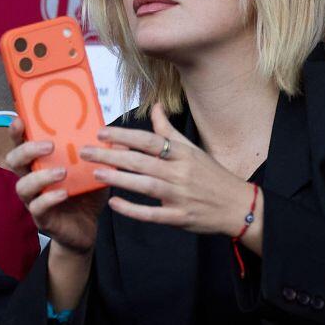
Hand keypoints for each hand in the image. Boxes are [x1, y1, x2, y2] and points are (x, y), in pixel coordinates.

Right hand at [6, 116, 106, 253]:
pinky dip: (49, 198)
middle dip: (27, 150)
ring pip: (22, 186)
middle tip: (49, 146)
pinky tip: (64, 193)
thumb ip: (101, 156)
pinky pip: (37, 207)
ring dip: (41, 176)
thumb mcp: (94, 171)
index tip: (20, 119)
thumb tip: (120, 140)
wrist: (87, 228)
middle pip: (13, 161)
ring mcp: (34, 199)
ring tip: (62, 172)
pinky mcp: (42, 217)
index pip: (21, 143)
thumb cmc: (85, 195)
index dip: (16, 131)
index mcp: (40, 162)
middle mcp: (31, 178)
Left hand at [80, 103, 261, 242]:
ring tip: (96, 174)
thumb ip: (168, 130)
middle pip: (141, 161)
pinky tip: (114, 203)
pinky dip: (132, 209)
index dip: (124, 136)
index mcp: (183, 154)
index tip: (100, 133)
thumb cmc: (211, 175)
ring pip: (145, 185)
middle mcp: (180, 172)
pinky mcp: (179, 217)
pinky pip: (152, 214)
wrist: (239, 205)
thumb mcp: (192, 149)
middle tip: (85, 151)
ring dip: (119, 180)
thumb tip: (154, 106)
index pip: (149, 141)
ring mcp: (180, 196)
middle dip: (111, 156)